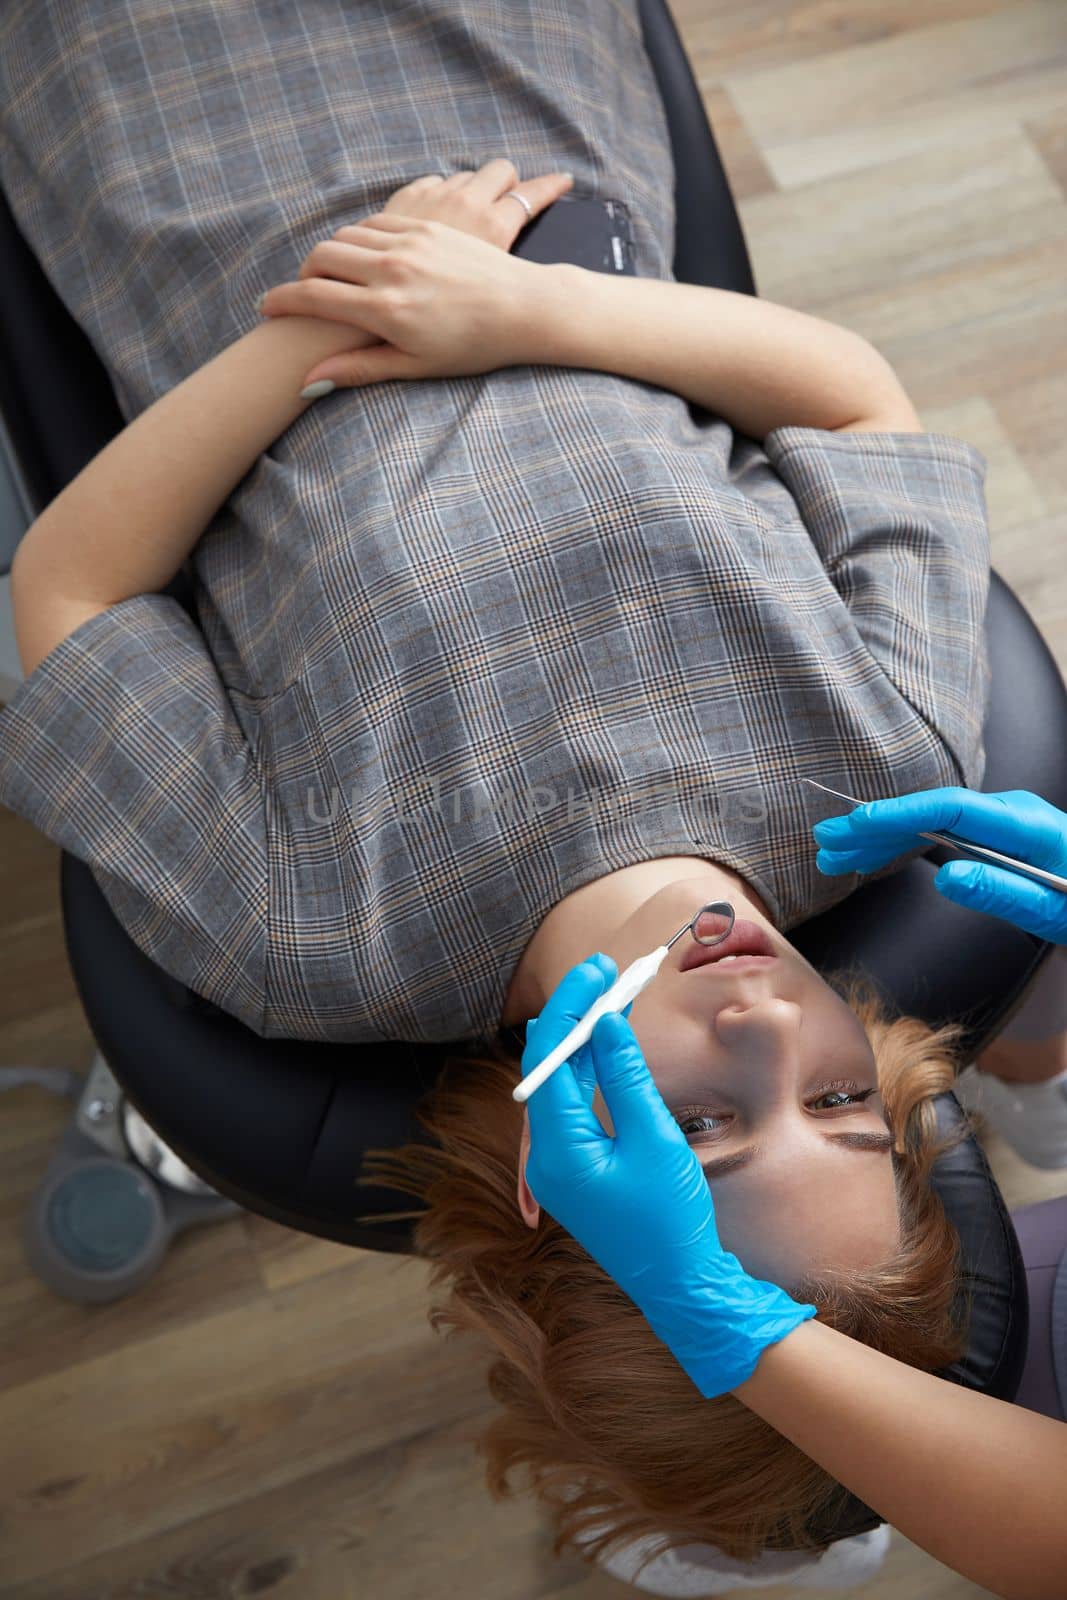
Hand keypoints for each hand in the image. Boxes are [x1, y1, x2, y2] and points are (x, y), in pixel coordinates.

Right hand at [260, 159, 573, 390]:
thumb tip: (308, 383)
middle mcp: (394, 269)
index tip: (267, 308)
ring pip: (348, 235)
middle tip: (302, 292)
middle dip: (302, 274)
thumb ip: (359, 369)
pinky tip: (364, 255)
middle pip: (323, 256)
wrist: (523, 308)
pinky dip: (360, 236)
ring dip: (331, 253)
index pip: (314, 297)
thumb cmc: (472, 347)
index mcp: (386, 310)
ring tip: (332, 276)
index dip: (283, 302)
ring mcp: (411, 241)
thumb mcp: (414, 366)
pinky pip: (377, 221)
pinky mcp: (427, 225)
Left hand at [521, 956, 815, 1395]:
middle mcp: (545, 1155)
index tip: (598, 968)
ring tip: (607, 993)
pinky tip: (605, 1042)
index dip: (571, 1006)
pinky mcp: (575, 1168)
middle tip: (603, 970)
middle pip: (548, 1066)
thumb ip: (625, 1076)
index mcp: (557, 1150)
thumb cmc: (671, 1219)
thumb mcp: (654, 1140)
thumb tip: (603, 1021)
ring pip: (558, 1082)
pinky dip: (588, 1070)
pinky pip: (571, 1105)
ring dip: (582, 1038)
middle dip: (573, 1014)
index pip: (549, 1058)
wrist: (680, 1286)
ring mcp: (557, 1163)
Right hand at [813, 786, 1066, 942]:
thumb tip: (947, 875)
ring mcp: (1007, 823)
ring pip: (932, 822)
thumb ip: (1005, 892)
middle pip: (932, 812)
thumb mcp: (1059, 912)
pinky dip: (908, 843)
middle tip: (827, 842)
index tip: (856, 824)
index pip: (950, 810)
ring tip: (837, 853)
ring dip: (882, 836)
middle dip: (875, 825)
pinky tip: (877, 853)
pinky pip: (946, 833)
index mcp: (1028, 827)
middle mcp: (1013, 815)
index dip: (898, 815)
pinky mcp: (1003, 837)